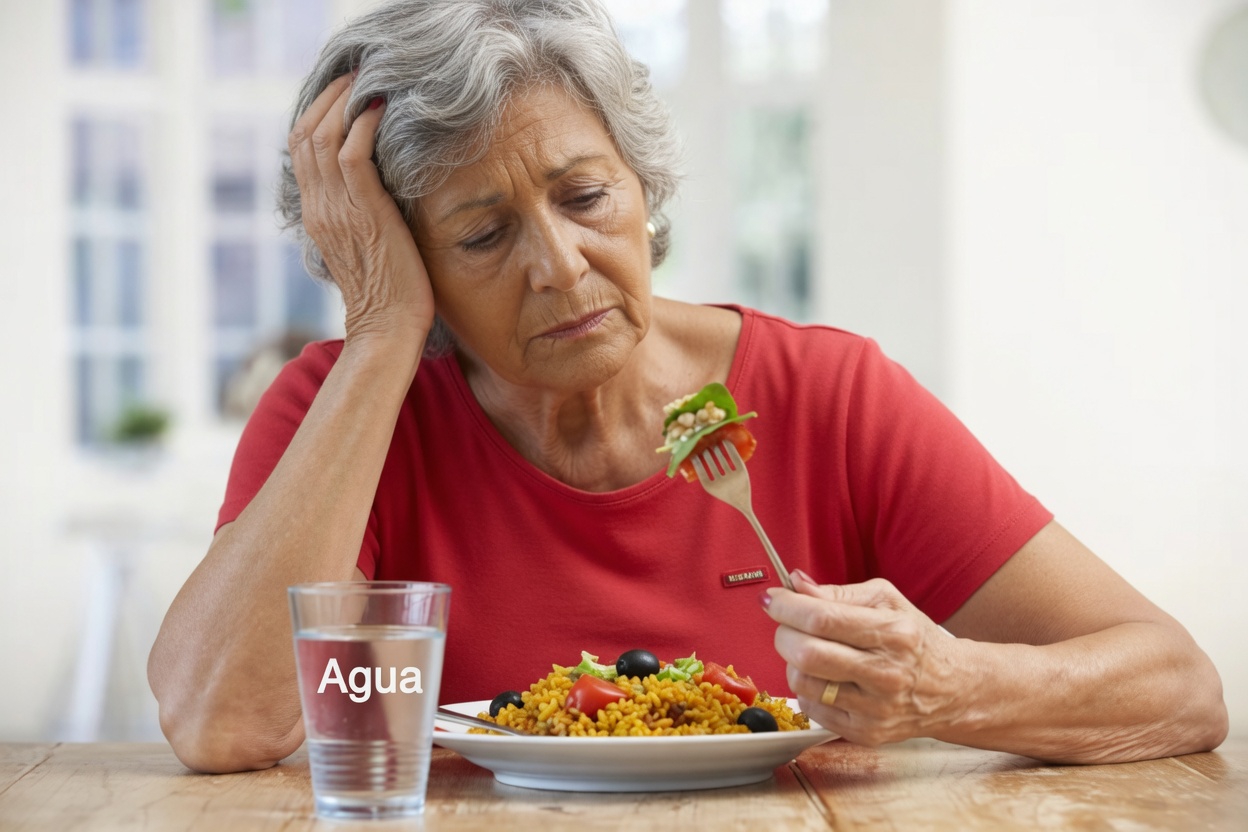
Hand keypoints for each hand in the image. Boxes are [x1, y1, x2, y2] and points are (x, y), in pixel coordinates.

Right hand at [288, 74, 434, 344]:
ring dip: (347, 102)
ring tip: (370, 81)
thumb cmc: (389, 295)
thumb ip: (361, 215)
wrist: (387, 331)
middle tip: (358, 75)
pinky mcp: (364, 214)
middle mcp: (320, 208)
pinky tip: (381, 110)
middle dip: (331, 97)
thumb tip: (379, 189)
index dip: (318, 113)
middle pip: (305, 133)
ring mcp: (338, 211)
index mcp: (316, 214)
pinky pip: (353, 156)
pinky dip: (364, 126)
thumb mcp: (366, 247)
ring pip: (324, 137)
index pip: (300, 148)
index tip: (345, 92)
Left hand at [763, 572, 966, 746]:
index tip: (771, 599)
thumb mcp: (886, 602)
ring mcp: (876, 709)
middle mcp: (886, 674)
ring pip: (802, 683)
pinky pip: (811, 708)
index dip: (786, 606)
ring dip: (793, 662)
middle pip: (806, 654)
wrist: (953, 689)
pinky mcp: (866, 732)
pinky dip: (808, 688)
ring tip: (810, 652)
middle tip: (787, 625)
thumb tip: (795, 584)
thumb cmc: (915, 639)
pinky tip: (826, 678)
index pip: (822, 619)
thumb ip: (837, 593)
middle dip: (783, 633)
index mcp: (893, 633)